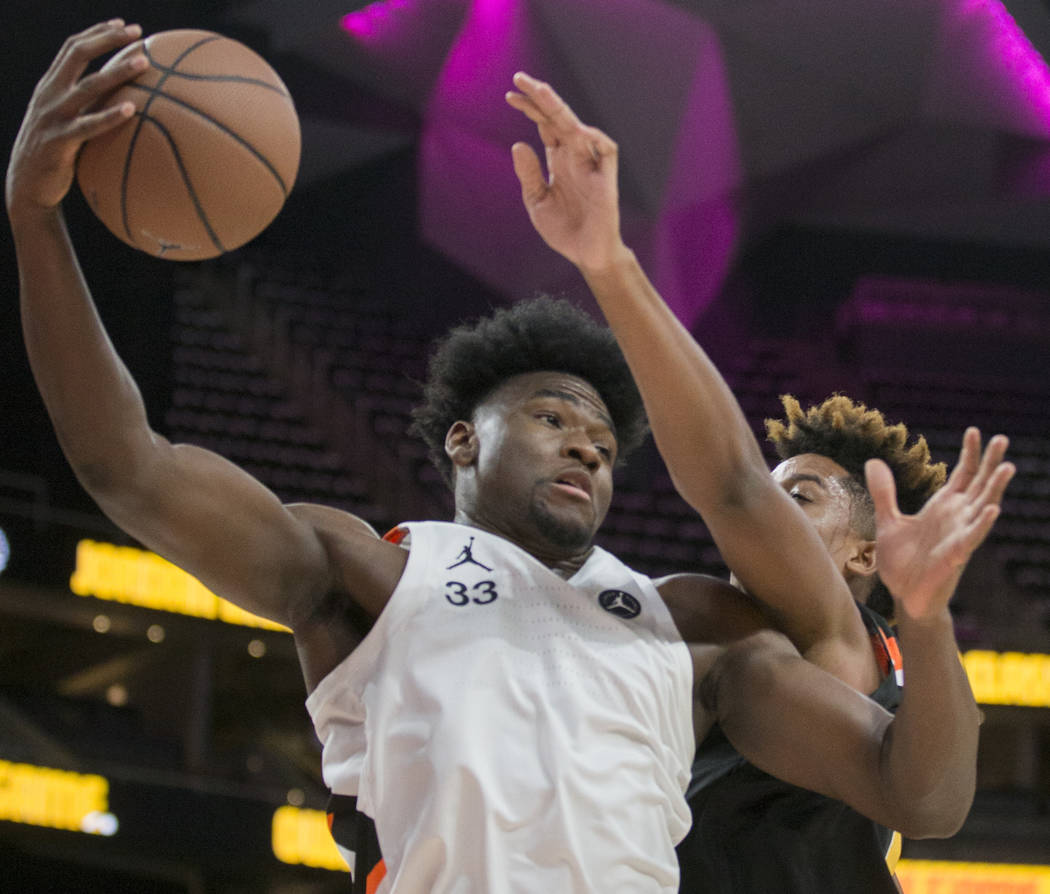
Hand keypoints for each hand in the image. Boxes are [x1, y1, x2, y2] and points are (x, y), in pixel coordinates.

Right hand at [5, 20, 145, 217]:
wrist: (28, 185)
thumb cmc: (56, 154)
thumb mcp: (67, 122)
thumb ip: (87, 108)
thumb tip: (127, 101)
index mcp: (51, 86)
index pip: (73, 48)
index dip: (97, 33)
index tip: (124, 25)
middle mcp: (50, 94)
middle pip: (78, 54)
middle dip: (108, 39)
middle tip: (137, 33)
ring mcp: (53, 115)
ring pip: (88, 85)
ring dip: (118, 72)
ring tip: (144, 63)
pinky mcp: (60, 140)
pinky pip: (88, 125)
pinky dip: (110, 115)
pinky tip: (133, 108)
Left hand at [504, 72, 627, 272]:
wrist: (586, 254)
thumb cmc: (563, 229)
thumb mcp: (537, 200)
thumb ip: (529, 174)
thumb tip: (518, 144)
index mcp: (558, 160)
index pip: (544, 125)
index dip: (530, 108)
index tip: (509, 95)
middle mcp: (575, 156)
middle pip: (558, 118)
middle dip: (541, 97)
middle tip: (520, 78)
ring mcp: (591, 164)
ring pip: (577, 127)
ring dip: (559, 109)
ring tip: (540, 92)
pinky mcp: (607, 177)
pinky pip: (606, 149)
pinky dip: (593, 137)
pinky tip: (575, 130)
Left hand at [866, 428, 1014, 620]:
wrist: (904, 596)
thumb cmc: (902, 562)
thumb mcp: (888, 521)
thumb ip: (884, 493)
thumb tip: (874, 461)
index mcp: (942, 507)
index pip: (963, 474)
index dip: (970, 453)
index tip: (975, 430)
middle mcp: (956, 517)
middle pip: (979, 484)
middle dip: (990, 462)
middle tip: (1001, 439)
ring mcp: (959, 535)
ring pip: (983, 507)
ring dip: (995, 488)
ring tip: (1008, 467)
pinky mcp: (956, 555)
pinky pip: (972, 537)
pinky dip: (982, 523)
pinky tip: (992, 509)